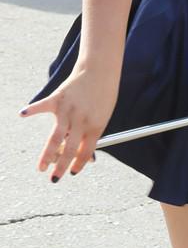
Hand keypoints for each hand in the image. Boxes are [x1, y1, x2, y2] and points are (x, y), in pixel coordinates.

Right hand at [20, 66, 118, 181]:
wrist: (100, 69)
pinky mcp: (58, 98)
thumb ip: (93, 132)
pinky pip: (43, 106)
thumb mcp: (104, 114)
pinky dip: (32, 109)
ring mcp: (68, 110)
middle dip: (61, 167)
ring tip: (41, 167)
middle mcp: (81, 120)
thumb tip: (84, 151)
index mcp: (96, 125)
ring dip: (47, 155)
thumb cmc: (104, 92)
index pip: (86, 151)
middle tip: (54, 179)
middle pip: (69, 149)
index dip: (79, 164)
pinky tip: (23, 114)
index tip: (72, 172)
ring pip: (55, 137)